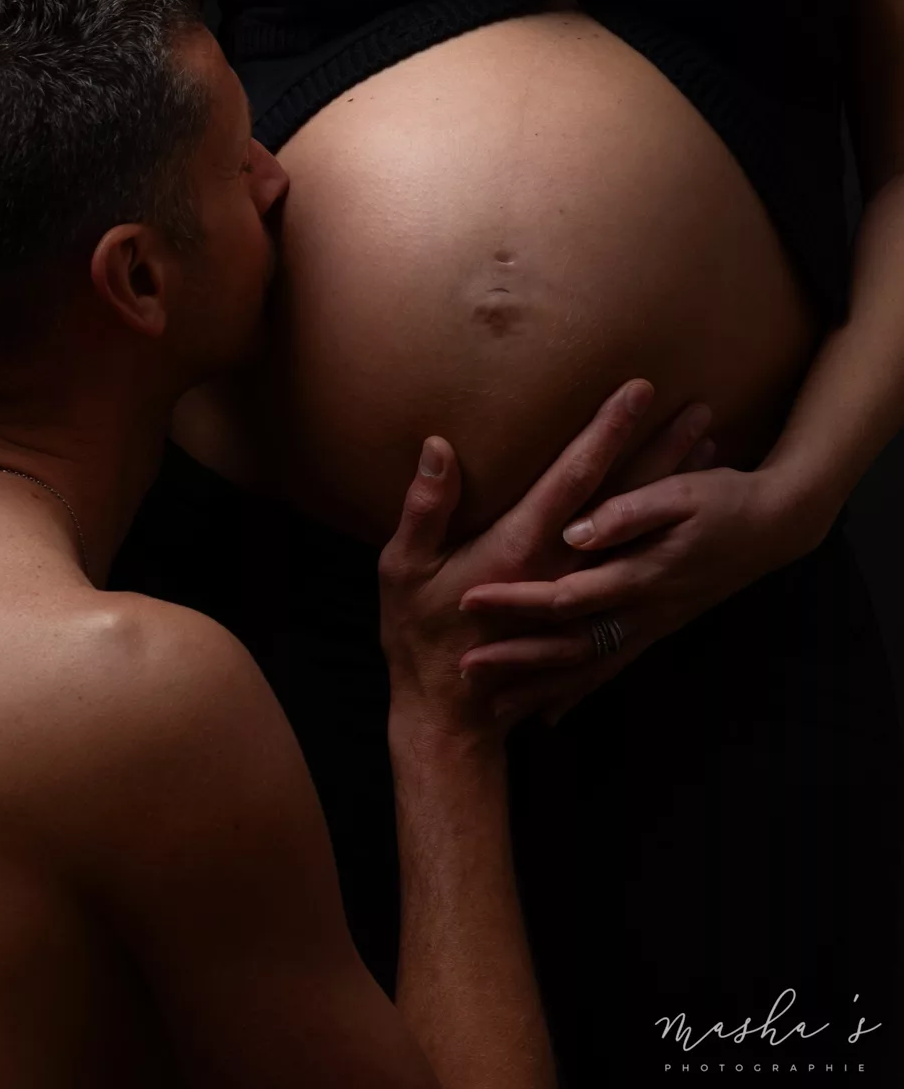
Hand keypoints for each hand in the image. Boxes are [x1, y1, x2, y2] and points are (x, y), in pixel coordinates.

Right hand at [378, 378, 707, 737]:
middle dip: (661, 452)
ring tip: (707, 447)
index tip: (637, 391)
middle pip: (626, 501)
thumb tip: (440, 445)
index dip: (606, 432)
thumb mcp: (403, 568)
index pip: (575, 478)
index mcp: (521, 551)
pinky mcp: (592, 619)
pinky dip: (667, 532)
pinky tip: (686, 508)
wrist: (448, 719)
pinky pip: (643, 564)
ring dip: (675, 488)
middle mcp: (564, 570)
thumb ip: (426, 507)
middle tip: (699, 410)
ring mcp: (585, 599)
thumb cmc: (417, 635)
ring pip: (643, 531)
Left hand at [454, 458, 801, 724]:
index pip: (566, 595)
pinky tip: (552, 714)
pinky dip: (579, 692)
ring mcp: (652, 625)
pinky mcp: (658, 628)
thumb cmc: (724, 500)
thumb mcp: (679, 494)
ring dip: (542, 688)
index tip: (471, 600)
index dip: (518, 600)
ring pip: (589, 668)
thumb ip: (626, 513)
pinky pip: (612, 669)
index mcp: (640, 575)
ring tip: (496, 711)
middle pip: (569, 645)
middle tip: (467, 672)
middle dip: (517, 660)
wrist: (777, 528)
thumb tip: (574, 531)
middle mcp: (643, 610)